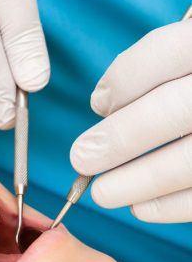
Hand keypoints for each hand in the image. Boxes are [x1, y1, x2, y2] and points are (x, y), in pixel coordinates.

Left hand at [70, 17, 191, 222]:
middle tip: (81, 159)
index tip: (98, 104)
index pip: (167, 53)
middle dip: (119, 139)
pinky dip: (171, 206)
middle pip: (173, 110)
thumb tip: (103, 105)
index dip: (123, 81)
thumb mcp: (187, 58)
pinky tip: (140, 208)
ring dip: (139, 181)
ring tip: (102, 193)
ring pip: (190, 161)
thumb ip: (151, 70)